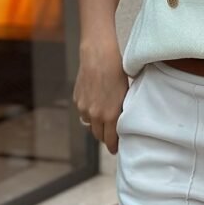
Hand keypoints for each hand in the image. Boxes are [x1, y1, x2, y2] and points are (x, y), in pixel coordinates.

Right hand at [72, 41, 128, 155]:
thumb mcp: (126, 92)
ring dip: (96, 124)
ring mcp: (84, 107)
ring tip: (104, 117)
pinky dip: (88, 111)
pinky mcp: (77, 99)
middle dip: (105, 137)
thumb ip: (123, 110)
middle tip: (111, 135)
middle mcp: (96, 115)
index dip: (114, 146)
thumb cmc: (117, 71)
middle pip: (98, 136)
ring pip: (90, 124)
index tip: (116, 149)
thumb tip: (125, 121)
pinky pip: (83, 112)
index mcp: (111, 115)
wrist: (99, 55)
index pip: (110, 141)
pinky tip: (95, 101)